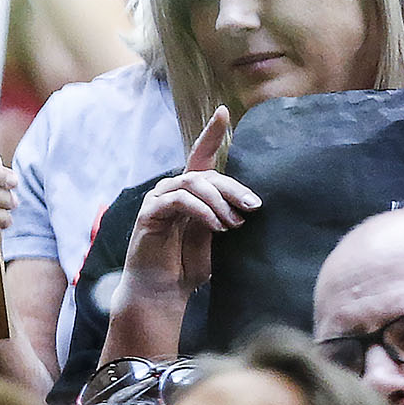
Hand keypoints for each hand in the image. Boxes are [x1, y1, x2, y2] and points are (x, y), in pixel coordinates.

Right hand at [117, 109, 255, 311]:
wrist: (163, 291)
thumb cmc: (189, 266)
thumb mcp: (216, 237)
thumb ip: (227, 216)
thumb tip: (251, 204)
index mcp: (191, 193)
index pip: (201, 156)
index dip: (212, 134)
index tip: (225, 112)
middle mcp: (173, 191)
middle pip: (206, 173)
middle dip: (233, 187)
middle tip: (253, 207)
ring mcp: (159, 200)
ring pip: (193, 183)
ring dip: (219, 201)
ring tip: (233, 224)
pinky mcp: (150, 213)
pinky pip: (179, 200)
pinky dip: (201, 211)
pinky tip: (215, 226)